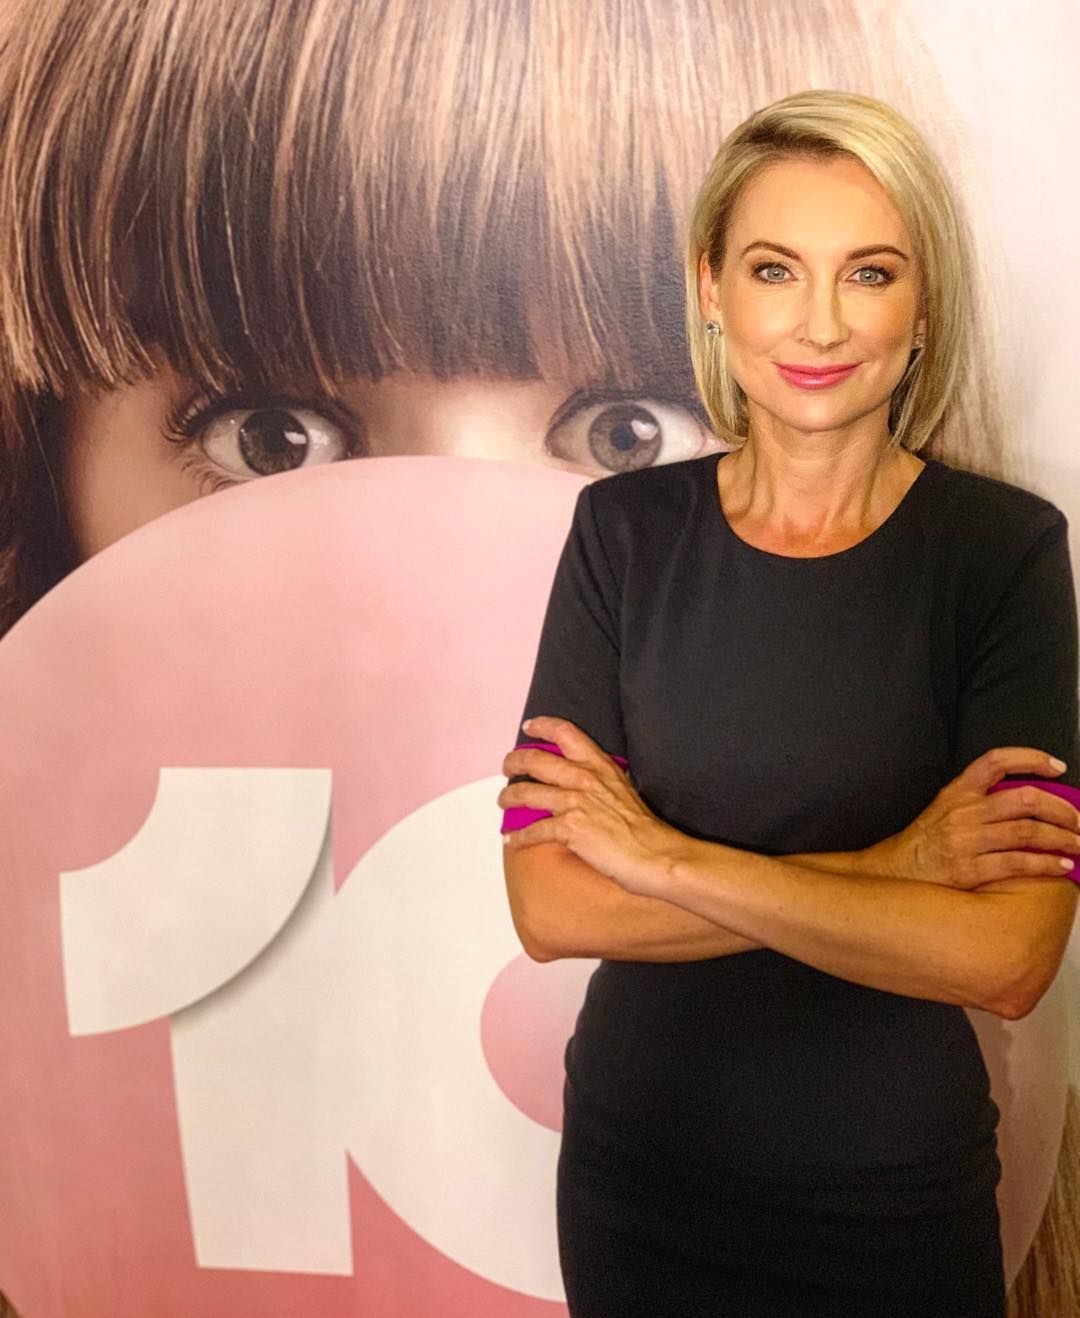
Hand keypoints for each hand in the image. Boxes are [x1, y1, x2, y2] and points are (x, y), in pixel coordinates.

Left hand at [498, 716, 686, 895]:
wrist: (656, 855)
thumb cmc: (644, 830)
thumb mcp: (624, 791)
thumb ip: (601, 783)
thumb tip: (583, 786)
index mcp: (601, 767)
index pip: (566, 733)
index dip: (543, 726)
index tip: (529, 727)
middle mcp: (585, 779)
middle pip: (536, 760)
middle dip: (514, 762)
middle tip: (507, 767)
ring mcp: (575, 802)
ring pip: (527, 792)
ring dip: (509, 797)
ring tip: (503, 801)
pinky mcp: (569, 828)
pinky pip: (533, 829)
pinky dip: (518, 836)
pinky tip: (511, 839)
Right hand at [873, 747, 1079, 890]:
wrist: (892, 875)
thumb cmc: (923, 845)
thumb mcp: (944, 810)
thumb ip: (979, 802)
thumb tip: (1029, 802)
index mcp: (957, 793)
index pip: (995, 761)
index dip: (1030, 758)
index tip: (1057, 767)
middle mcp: (962, 812)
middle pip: (1024, 799)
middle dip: (1062, 809)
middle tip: (1079, 820)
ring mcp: (964, 841)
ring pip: (1027, 831)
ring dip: (1062, 838)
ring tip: (1079, 845)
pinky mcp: (967, 870)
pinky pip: (1017, 863)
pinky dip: (1046, 864)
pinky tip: (1062, 866)